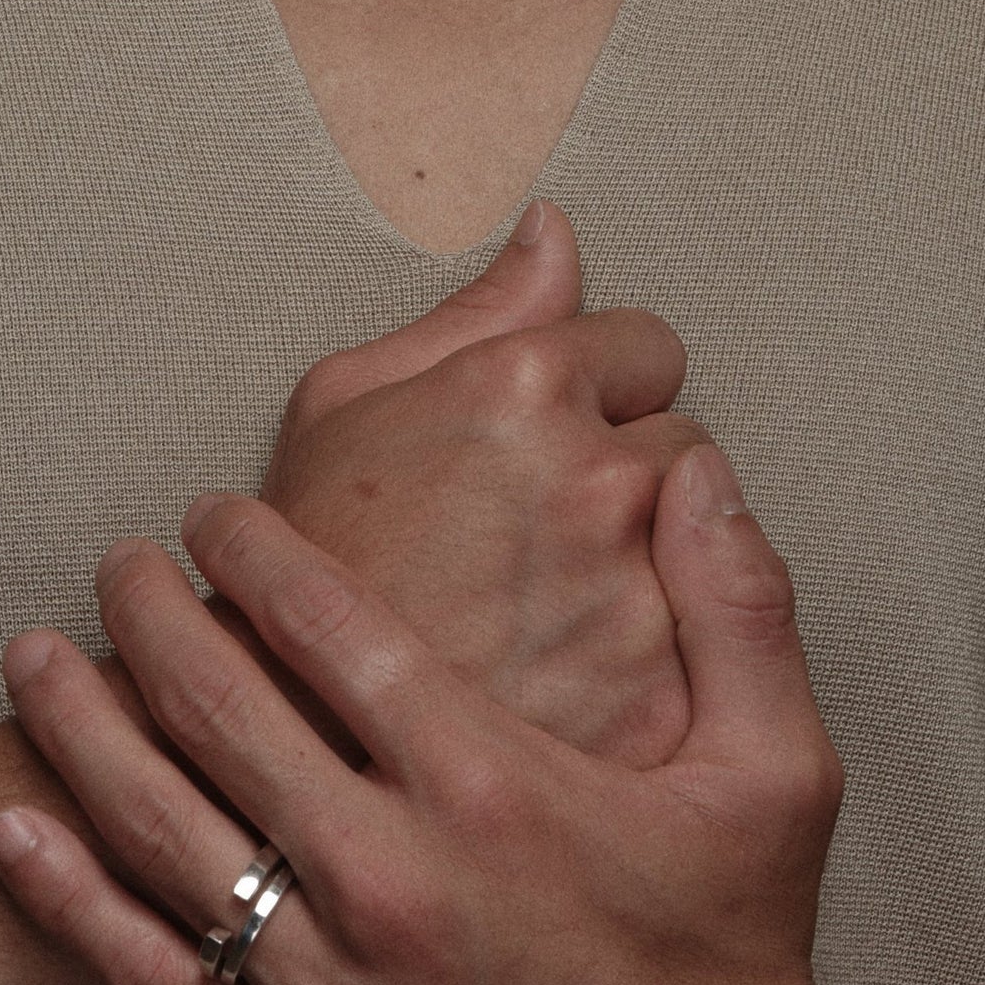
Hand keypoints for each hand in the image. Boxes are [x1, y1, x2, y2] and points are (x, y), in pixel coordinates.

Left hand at [0, 450, 874, 984]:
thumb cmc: (733, 954)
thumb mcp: (777, 768)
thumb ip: (736, 604)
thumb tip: (696, 471)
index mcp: (490, 786)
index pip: (328, 630)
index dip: (252, 552)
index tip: (213, 512)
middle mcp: (391, 878)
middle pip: (219, 709)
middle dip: (149, 615)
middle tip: (118, 562)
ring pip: (159, 829)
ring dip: (82, 728)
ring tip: (35, 657)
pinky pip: (152, 977)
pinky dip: (72, 901)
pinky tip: (17, 835)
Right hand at [253, 200, 701, 769]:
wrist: (277, 751)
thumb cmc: (296, 571)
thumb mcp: (342, 407)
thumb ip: (472, 311)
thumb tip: (555, 233)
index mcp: (526, 387)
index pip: (648, 346)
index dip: (600, 393)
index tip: (556, 444)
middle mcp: (601, 481)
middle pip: (685, 446)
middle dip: (629, 480)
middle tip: (536, 542)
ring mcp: (639, 595)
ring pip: (707, 553)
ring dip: (650, 570)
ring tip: (547, 616)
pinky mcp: (662, 698)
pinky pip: (706, 652)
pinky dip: (655, 663)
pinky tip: (571, 678)